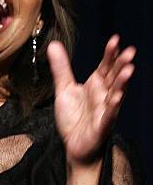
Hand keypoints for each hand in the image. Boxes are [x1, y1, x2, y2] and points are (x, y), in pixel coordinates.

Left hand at [47, 35, 135, 163]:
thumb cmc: (73, 117)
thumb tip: (54, 44)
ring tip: (129, 70)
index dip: (110, 54)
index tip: (115, 40)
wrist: (74, 144)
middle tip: (129, 51)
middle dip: (121, 64)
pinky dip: (113, 106)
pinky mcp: (102, 125)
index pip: (105, 66)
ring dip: (122, 82)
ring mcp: (105, 109)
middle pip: (114, 77)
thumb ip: (61, 68)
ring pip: (116, 93)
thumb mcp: (64, 89)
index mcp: (96, 85)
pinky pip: (109, 114)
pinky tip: (117, 97)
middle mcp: (103, 95)